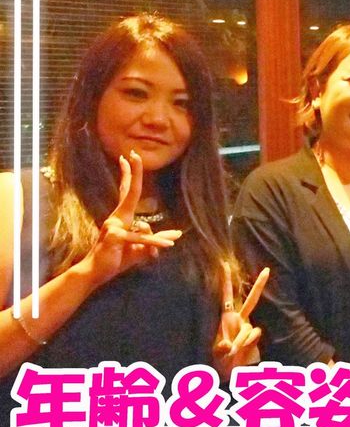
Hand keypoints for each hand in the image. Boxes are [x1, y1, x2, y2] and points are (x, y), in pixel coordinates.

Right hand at [82, 151, 179, 287]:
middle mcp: (117, 217)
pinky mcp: (117, 237)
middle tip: (133, 154)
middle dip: (133, 173)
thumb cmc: (116, 258)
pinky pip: (142, 238)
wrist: (96, 273)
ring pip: (145, 226)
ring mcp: (115, 226)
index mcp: (122, 217)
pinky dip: (155, 243)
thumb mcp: (142, 249)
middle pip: (129, 192)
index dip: (128, 175)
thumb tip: (177, 234)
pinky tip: (169, 245)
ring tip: (165, 249)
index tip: (127, 158)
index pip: (127, 191)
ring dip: (156, 242)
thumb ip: (157, 239)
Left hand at [213, 262, 269, 379]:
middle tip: (267, 270)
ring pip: (251, 326)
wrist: (231, 372)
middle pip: (252, 299)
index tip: (224, 264)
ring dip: (242, 339)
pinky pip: (255, 334)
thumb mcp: (216, 354)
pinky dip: (248, 342)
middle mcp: (239, 319)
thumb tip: (229, 345)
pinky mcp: (255, 336)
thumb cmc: (219, 360)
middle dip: (260, 285)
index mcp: (226, 317)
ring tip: (233, 351)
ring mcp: (248, 327)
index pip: (226, 296)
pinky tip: (242, 350)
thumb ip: (222, 349)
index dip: (226, 281)